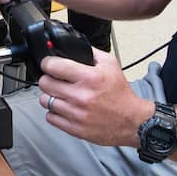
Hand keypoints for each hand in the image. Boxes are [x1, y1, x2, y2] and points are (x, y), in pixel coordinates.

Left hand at [36, 48, 151, 146]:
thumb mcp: (110, 64)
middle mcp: (81, 96)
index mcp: (89, 77)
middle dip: (48, 78)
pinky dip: (54, 112)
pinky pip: (50, 117)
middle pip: (45, 83)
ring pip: (44, 100)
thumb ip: (90, 52)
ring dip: (50, 96)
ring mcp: (76, 113)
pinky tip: (63, 108)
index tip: (49, 64)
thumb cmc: (120, 93)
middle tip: (55, 79)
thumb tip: (70, 46)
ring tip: (59, 94)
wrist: (132, 120)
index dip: (48, 62)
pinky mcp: (74, 128)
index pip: (53, 66)